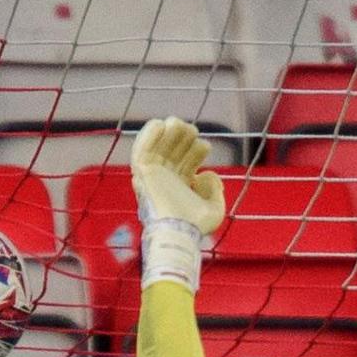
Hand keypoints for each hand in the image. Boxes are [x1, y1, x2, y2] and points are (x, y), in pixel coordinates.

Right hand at [129, 117, 226, 236]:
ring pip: (158, 147)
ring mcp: (153, 176)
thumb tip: (206, 173)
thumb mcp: (215, 210)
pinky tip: (159, 124)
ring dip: (168, 132)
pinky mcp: (142, 173)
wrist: (176, 232)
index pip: (187, 160)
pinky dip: (148, 134)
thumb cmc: (194, 227)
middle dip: (183, 137)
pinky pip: (141, 149)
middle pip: (173, 150)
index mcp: (180, 186)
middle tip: (192, 131)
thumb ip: (215, 190)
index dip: (197, 149)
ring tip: (178, 123)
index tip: (205, 147)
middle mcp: (166, 179)